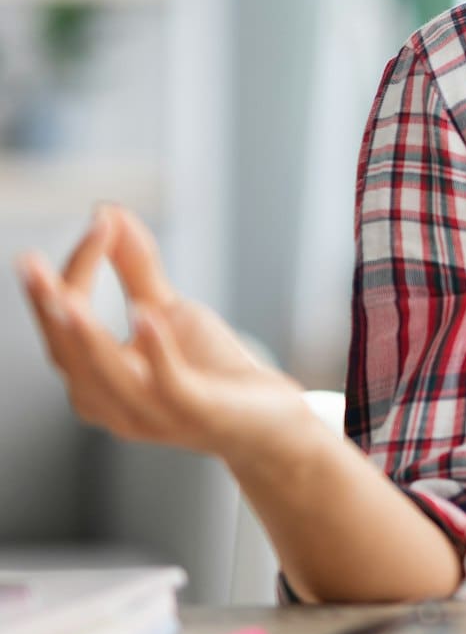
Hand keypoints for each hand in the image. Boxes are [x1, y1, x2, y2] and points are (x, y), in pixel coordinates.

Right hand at [16, 203, 313, 463]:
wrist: (268, 422)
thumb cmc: (211, 370)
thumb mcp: (167, 310)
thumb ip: (135, 267)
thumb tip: (108, 211)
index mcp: (94, 380)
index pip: (65, 324)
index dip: (74, 273)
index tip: (98, 220)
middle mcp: (110, 403)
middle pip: (67, 353)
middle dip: (47, 308)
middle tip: (28, 263)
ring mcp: (149, 413)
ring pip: (102, 376)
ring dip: (85, 335)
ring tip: (67, 296)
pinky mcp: (192, 412)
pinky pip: (165, 384)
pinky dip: (154, 351)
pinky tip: (147, 316)